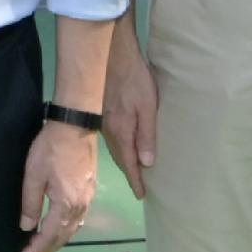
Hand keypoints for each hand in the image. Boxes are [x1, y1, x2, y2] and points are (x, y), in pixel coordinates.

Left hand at [19, 120, 97, 251]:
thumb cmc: (51, 149)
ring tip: (42, 245)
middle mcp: (80, 206)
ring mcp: (87, 198)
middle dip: (47, 248)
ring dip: (58, 240)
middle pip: (64, 236)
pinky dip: (67, 228)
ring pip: (73, 228)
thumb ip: (30, 204)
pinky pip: (79, 218)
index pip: (49, 236)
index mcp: (66, 205)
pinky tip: (60, 227)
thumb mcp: (33, 175)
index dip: (35, 250)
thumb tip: (27, 227)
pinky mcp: (89, 190)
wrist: (75, 126)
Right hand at [101, 30, 159, 201]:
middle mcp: (110, 131)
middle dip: (130, 173)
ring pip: (115, 149)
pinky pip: (112, 139)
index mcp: (122, 132)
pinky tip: (124, 147)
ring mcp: (105, 122)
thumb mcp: (147, 107)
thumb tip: (148, 163)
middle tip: (139, 187)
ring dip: (124, 161)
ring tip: (133, 171)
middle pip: (120, 158)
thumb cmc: (135, 80)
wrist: (113, 56)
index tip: (141, 195)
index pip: (129, 163)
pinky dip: (119, 149)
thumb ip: (147, 135)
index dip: (136, 179)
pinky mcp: (103, 113)